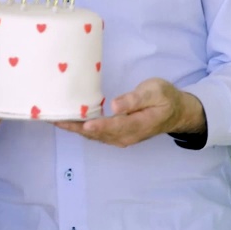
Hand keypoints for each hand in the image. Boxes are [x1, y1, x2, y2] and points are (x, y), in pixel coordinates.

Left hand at [55, 78, 203, 147]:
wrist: (175, 112)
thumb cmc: (165, 97)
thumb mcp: (155, 91)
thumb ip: (136, 99)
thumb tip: (116, 106)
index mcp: (140, 124)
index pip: (116, 126)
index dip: (98, 126)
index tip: (82, 123)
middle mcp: (128, 136)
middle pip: (99, 134)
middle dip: (76, 128)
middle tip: (55, 119)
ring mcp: (122, 138)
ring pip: (95, 136)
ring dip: (75, 130)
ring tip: (55, 120)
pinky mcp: (117, 135)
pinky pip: (97, 135)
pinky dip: (81, 130)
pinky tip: (70, 122)